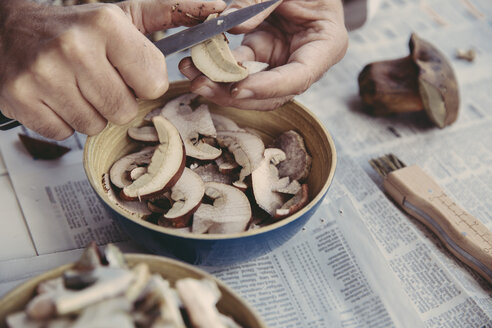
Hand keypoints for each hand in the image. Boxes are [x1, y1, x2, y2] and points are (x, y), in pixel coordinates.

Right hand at [0, 0, 225, 139]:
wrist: (12, 29)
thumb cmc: (78, 27)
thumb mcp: (125, 14)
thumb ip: (172, 12)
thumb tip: (219, 7)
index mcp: (107, 25)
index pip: (153, 84)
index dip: (143, 84)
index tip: (127, 71)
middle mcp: (74, 47)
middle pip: (125, 110)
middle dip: (117, 101)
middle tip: (98, 80)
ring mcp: (44, 74)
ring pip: (95, 125)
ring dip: (90, 112)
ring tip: (75, 86)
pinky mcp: (20, 97)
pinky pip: (64, 133)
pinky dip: (63, 120)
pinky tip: (56, 96)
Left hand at [179, 0, 347, 109]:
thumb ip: (260, 2)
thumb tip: (230, 28)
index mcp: (326, 45)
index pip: (298, 78)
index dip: (268, 88)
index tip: (238, 89)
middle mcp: (305, 61)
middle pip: (272, 93)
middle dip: (235, 94)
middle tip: (202, 85)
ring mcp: (283, 58)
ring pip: (253, 85)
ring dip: (221, 83)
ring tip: (192, 74)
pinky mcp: (265, 51)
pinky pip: (240, 65)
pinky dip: (219, 65)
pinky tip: (197, 61)